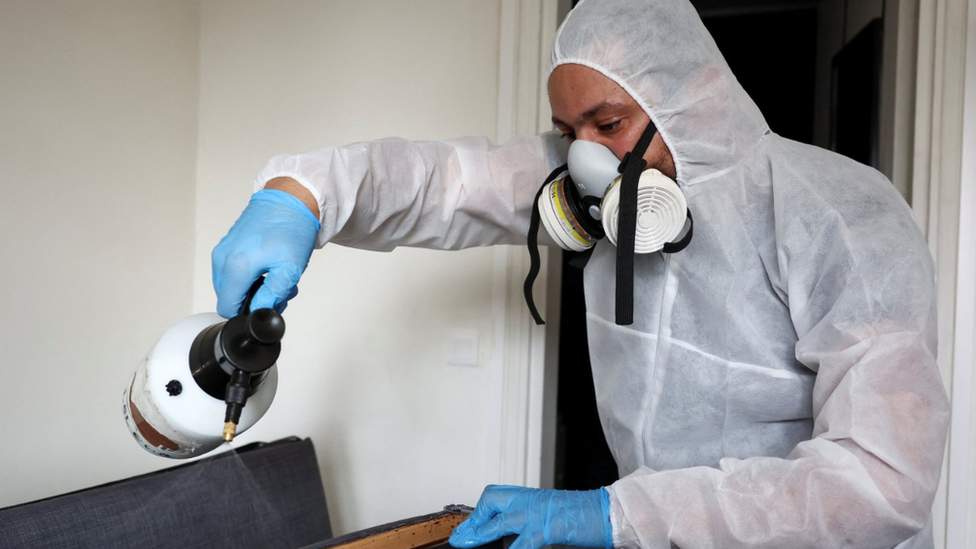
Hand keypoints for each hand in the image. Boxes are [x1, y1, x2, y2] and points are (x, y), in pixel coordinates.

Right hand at [212, 189, 320, 317]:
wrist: (290, 200)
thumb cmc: (292, 229)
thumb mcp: (289, 269)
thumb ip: (272, 296)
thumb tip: (260, 311)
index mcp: (236, 267)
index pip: (227, 308)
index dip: (247, 313)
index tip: (266, 304)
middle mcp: (223, 258)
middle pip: (229, 297)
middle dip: (252, 300)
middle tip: (278, 290)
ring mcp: (222, 250)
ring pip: (230, 285)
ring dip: (252, 288)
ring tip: (276, 276)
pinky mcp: (226, 244)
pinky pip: (230, 270)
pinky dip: (248, 275)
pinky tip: (268, 267)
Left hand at [449, 486, 611, 548]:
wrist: (607, 512)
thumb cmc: (583, 516)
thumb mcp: (550, 516)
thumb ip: (529, 525)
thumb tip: (511, 537)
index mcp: (531, 497)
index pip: (495, 497)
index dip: (479, 512)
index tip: (467, 527)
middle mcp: (531, 500)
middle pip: (491, 500)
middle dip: (474, 520)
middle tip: (460, 538)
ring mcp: (537, 513)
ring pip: (499, 521)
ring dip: (480, 534)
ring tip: (465, 544)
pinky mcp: (547, 528)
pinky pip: (522, 543)